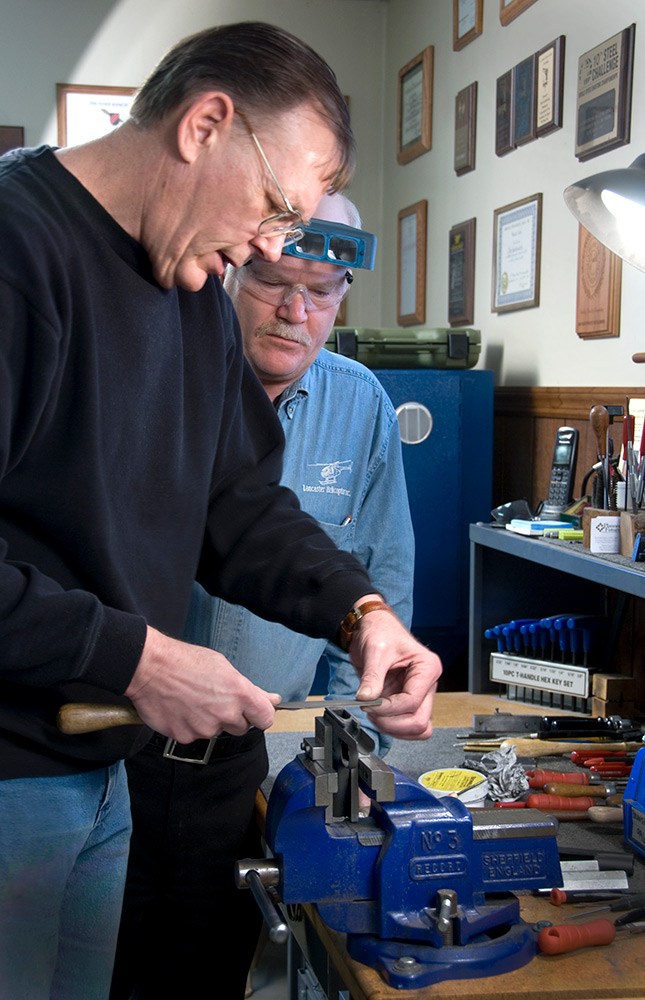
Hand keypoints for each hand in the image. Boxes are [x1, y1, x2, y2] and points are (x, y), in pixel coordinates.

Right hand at [125, 626, 279, 741]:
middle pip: (241, 728)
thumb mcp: (224, 667)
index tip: (253, 712)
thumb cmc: (186, 661)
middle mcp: (225, 714)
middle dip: (232, 717)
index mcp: (239, 694)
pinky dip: (189, 726)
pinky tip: (180, 709)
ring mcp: (205, 729)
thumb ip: (250, 689)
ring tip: (193, 701)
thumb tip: (273, 699)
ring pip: (216, 732)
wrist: (150, 667)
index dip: (259, 715)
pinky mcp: (186, 738)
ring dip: (209, 721)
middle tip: (214, 700)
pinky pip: (194, 736)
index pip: (265, 718)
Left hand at [349, 605, 441, 740]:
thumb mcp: (375, 650)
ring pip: (416, 728)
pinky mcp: (407, 701)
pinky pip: (406, 724)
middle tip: (371, 713)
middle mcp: (427, 684)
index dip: (388, 709)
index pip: (412, 701)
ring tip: (373, 713)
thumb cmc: (380, 631)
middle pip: (419, 721)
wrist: (372, 627)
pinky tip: (377, 714)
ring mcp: (419, 694)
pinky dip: (392, 726)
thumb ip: (371, 677)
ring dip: (393, 727)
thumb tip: (366, 699)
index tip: (368, 704)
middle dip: (392, 723)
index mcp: (428, 667)